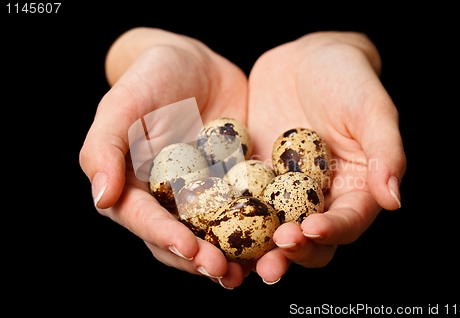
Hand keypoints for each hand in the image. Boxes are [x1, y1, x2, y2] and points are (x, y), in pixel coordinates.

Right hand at [79, 27, 250, 288]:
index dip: (164, 237)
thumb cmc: (151, 77)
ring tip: (253, 272)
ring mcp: (202, 197)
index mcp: (134, 187)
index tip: (188, 248)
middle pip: (179, 240)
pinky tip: (276, 241)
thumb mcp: (123, 103)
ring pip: (213, 237)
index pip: (144, 219)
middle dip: (200, 260)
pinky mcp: (232, 188)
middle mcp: (167, 200)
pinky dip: (257, 231)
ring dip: (231, 258)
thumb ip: (104, 146)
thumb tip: (101, 196)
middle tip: (225, 273)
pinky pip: (244, 213)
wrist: (195, 65)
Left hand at [246, 32, 405, 282]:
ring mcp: (282, 193)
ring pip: (271, 231)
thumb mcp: (371, 108)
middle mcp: (318, 199)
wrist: (306, 60)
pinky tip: (210, 224)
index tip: (311, 230)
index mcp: (355, 190)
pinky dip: (229, 218)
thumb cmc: (348, 79)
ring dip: (258, 249)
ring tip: (240, 259)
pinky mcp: (253, 180)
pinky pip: (241, 203)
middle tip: (274, 253)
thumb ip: (386, 151)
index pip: (348, 221)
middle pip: (308, 239)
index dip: (333, 231)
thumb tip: (394, 199)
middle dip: (293, 251)